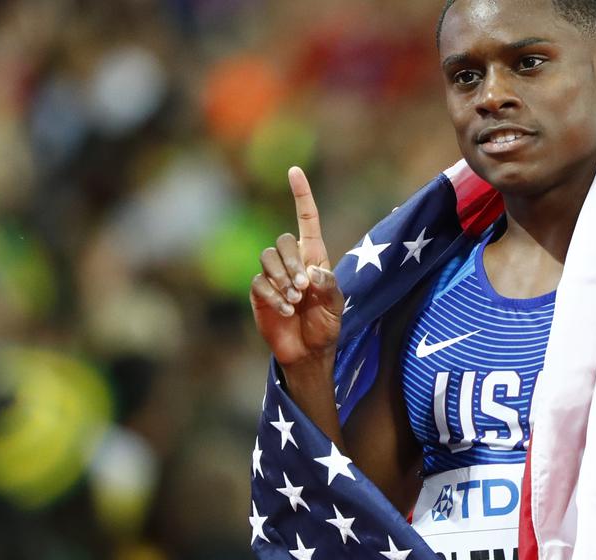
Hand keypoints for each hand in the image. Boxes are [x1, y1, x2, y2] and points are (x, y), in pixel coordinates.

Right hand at [250, 167, 344, 368]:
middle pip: (283, 241)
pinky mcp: (260, 292)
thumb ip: (328, 286)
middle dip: (292, 263)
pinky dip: (273, 296)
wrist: (308, 352)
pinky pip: (259, 282)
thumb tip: (313, 270)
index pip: (307, 220)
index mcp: (315, 258)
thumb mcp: (336, 306)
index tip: (294, 171)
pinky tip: (285, 310)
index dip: (302, 195)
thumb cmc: (326, 327)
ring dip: (281, 279)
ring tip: (295, 301)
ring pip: (267, 257)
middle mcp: (292, 262)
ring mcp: (274, 276)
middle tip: (303, 289)